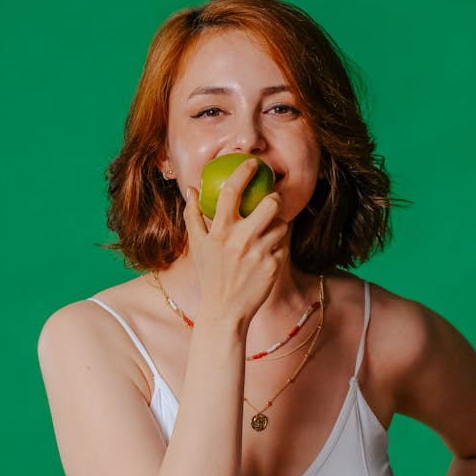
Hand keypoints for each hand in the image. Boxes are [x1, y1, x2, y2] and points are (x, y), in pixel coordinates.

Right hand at [183, 158, 288, 324]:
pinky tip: (268, 255)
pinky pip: (284, 246)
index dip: (244, 172)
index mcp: (220, 231)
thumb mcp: (197, 246)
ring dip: (277, 226)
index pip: (232, 191)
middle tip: (272, 202)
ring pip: (281, 225)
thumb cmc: (210, 276)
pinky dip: (278, 247)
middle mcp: (240, 240)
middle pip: (270, 203)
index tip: (254, 164)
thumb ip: (192, 215)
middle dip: (275, 199)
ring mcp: (259, 254)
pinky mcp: (273, 267)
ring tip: (267, 235)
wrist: (225, 311)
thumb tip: (191, 189)